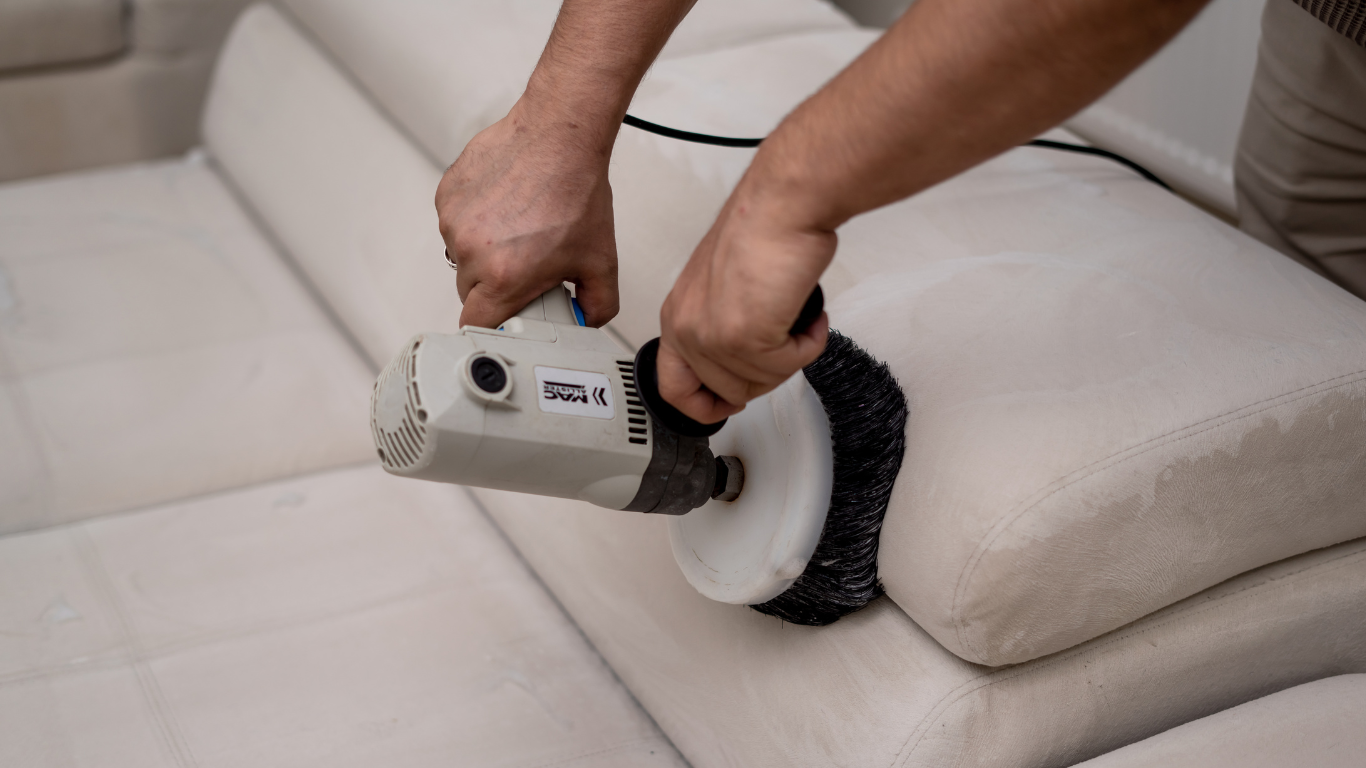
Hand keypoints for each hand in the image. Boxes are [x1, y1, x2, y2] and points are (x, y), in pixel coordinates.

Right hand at [436, 100, 618, 327]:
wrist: (560, 136)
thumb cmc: (576, 190)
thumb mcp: (601, 261)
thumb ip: (599, 304)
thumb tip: (586, 321)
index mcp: (504, 276)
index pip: (476, 324)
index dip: (492, 324)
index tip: (503, 318)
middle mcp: (472, 250)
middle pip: (469, 291)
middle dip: (495, 285)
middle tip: (525, 263)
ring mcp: (454, 221)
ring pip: (461, 255)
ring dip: (483, 251)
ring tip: (518, 228)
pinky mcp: (447, 195)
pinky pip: (454, 223)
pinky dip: (474, 221)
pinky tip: (504, 207)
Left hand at [658, 183, 832, 422]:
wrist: (783, 207)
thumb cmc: (763, 231)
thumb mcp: (725, 287)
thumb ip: (724, 326)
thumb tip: (746, 358)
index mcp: (679, 315)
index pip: (674, 388)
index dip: (706, 406)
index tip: (730, 403)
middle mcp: (689, 328)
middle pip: (729, 391)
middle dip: (767, 374)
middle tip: (786, 345)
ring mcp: (714, 337)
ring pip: (761, 383)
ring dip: (792, 356)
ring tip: (799, 319)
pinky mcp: (746, 337)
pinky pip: (788, 365)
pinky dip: (810, 344)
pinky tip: (809, 318)